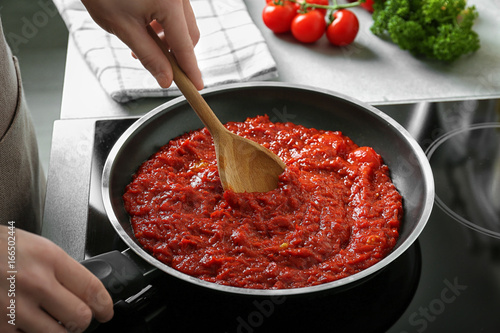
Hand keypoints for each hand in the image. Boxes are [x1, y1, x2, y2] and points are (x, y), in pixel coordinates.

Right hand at [0, 226, 112, 332]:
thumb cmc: (1, 248)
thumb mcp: (38, 247)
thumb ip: (62, 269)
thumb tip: (86, 291)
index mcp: (49, 259)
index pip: (91, 288)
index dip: (105, 305)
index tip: (106, 311)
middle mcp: (34, 283)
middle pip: (79, 317)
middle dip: (83, 320)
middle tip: (79, 318)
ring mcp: (14, 307)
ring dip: (58, 331)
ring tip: (52, 321)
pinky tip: (29, 323)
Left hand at [81, 0, 203, 89]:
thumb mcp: (124, 28)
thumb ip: (149, 56)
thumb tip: (166, 79)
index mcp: (170, 4)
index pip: (185, 47)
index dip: (190, 70)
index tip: (196, 87)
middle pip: (189, 35)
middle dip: (177, 55)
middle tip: (161, 69)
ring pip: (182, 24)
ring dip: (169, 41)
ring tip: (142, 45)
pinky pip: (175, 12)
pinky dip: (164, 25)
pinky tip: (145, 28)